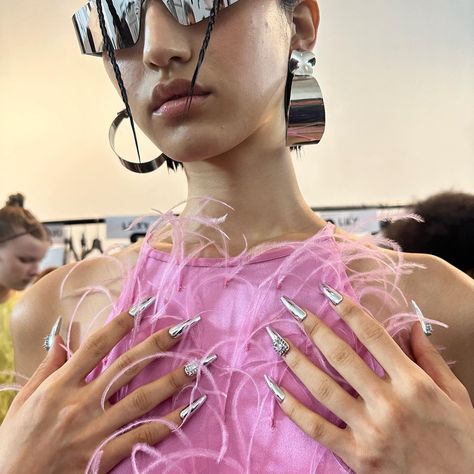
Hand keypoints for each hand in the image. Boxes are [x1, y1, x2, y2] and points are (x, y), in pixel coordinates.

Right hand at [0, 302, 210, 473]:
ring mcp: (95, 431)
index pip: (97, 345)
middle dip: (157, 345)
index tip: (144, 306)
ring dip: (171, 381)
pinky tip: (188, 410)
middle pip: (126, 367)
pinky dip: (167, 423)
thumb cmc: (14, 443)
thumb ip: (48, 366)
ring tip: (196, 366)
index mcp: (59, 386)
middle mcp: (80, 404)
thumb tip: (62, 335)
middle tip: (183, 328)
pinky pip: (142, 437)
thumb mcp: (25, 400)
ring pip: (141, 400)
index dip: (122, 323)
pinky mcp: (103, 456)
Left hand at [266, 288, 473, 473]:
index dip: (347, 309)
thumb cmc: (461, 443)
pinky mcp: (356, 456)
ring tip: (277, 339)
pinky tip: (274, 387)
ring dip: (296, 360)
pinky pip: (317, 428)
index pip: (373, 335)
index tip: (327, 291)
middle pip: (341, 355)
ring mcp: (369, 430)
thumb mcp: (456, 397)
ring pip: (323, 387)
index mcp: (413, 383)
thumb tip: (412, 325)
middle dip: (314, 327)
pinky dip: (292, 408)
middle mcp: (388, 402)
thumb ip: (431, 359)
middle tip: (292, 308)